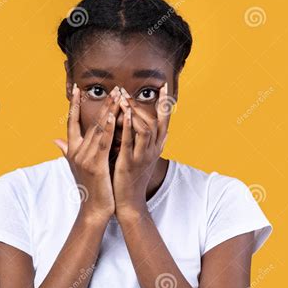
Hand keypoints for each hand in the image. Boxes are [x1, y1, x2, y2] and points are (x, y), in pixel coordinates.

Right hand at [54, 84, 121, 221]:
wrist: (94, 210)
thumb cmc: (90, 188)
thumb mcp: (77, 167)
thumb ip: (67, 151)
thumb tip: (55, 140)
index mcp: (72, 151)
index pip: (71, 123)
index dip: (74, 105)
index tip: (77, 88)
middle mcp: (76, 152)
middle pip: (89, 122)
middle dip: (103, 104)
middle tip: (113, 87)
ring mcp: (85, 158)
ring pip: (98, 129)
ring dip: (109, 111)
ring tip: (118, 95)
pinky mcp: (96, 165)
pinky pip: (104, 142)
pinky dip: (109, 128)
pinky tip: (115, 116)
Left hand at [113, 83, 169, 219]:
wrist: (128, 202)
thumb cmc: (133, 177)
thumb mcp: (145, 157)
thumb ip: (150, 142)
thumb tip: (160, 130)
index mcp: (156, 147)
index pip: (164, 120)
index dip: (165, 103)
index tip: (164, 85)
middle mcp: (153, 150)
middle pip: (155, 121)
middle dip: (141, 104)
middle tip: (126, 90)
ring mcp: (143, 156)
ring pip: (145, 128)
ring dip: (134, 111)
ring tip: (122, 97)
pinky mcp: (130, 162)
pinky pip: (131, 142)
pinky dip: (128, 126)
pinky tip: (122, 113)